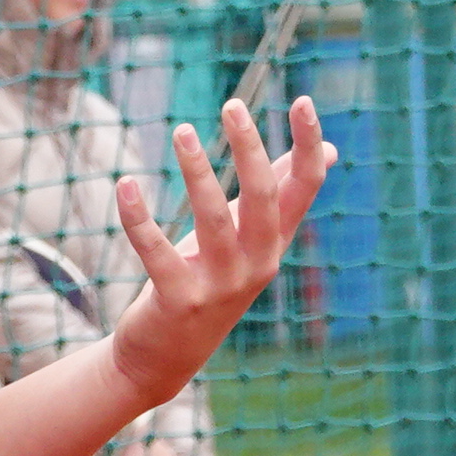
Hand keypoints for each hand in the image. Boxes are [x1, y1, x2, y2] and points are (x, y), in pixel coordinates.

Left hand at [105, 96, 334, 409]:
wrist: (167, 355)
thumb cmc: (210, 280)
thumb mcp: (249, 238)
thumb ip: (282, 195)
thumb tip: (330, 151)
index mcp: (274, 242)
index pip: (303, 188)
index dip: (308, 145)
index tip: (304, 100)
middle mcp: (257, 263)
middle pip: (263, 198)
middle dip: (249, 149)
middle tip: (232, 105)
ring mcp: (220, 285)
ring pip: (213, 220)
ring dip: (197, 172)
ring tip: (182, 130)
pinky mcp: (179, 300)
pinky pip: (157, 252)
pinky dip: (139, 218)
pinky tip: (126, 184)